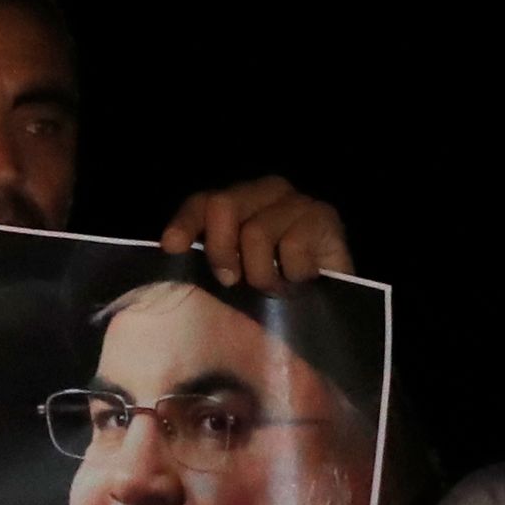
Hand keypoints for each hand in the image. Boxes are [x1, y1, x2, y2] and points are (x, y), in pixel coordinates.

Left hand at [160, 178, 349, 289]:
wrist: (331, 312)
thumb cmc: (276, 296)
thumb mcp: (235, 279)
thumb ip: (210, 260)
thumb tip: (173, 252)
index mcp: (239, 203)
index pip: (203, 203)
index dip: (186, 223)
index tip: (173, 248)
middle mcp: (266, 192)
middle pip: (223, 205)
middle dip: (221, 251)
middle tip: (233, 282)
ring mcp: (296, 202)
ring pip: (256, 232)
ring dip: (263, 275)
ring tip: (278, 289)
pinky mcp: (323, 217)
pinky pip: (292, 246)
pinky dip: (293, 275)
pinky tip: (303, 282)